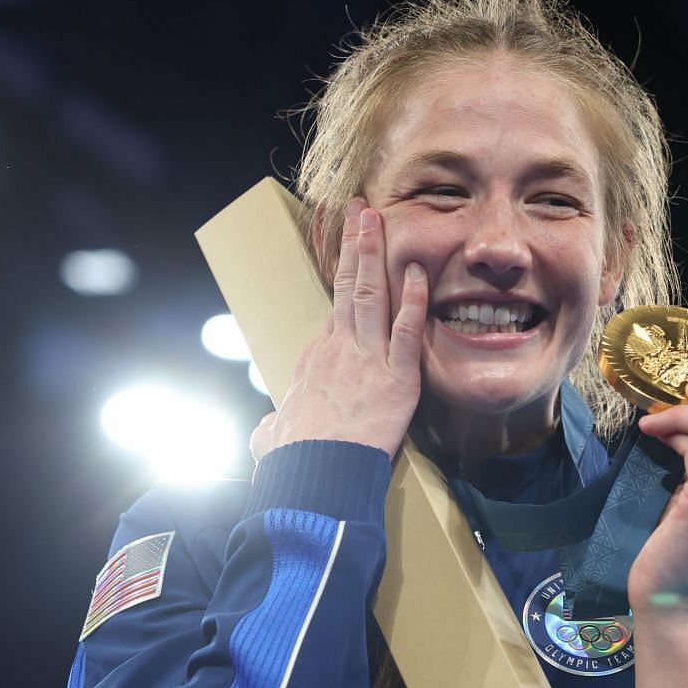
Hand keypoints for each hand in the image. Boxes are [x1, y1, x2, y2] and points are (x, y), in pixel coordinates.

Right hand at [263, 198, 426, 456]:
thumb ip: (273, 428)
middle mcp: (337, 350)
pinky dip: (413, 300)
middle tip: (360, 210)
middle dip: (354, 244)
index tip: (349, 258)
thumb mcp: (272, 438)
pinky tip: (419, 272)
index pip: (334, 314)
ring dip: (375, 253)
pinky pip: (407, 330)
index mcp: (314, 362)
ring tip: (377, 217)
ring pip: (370, 294)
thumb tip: (269, 431)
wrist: (313, 476)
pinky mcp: (396, 377)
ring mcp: (367, 359)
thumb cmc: (292, 462)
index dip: (342, 281)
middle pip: (346, 286)